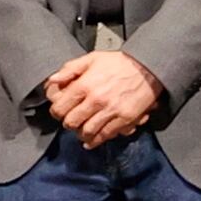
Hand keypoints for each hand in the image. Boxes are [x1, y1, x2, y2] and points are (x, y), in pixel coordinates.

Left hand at [46, 49, 160, 145]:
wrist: (147, 67)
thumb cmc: (120, 62)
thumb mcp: (92, 58)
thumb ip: (70, 69)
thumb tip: (53, 80)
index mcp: (85, 85)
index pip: (60, 108)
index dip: (56, 112)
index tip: (60, 112)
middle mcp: (96, 100)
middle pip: (71, 122)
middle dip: (68, 123)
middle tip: (71, 121)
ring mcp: (111, 111)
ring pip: (87, 132)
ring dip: (81, 134)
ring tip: (81, 131)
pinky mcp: (124, 119)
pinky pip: (106, 135)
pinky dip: (96, 141)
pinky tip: (92, 140)